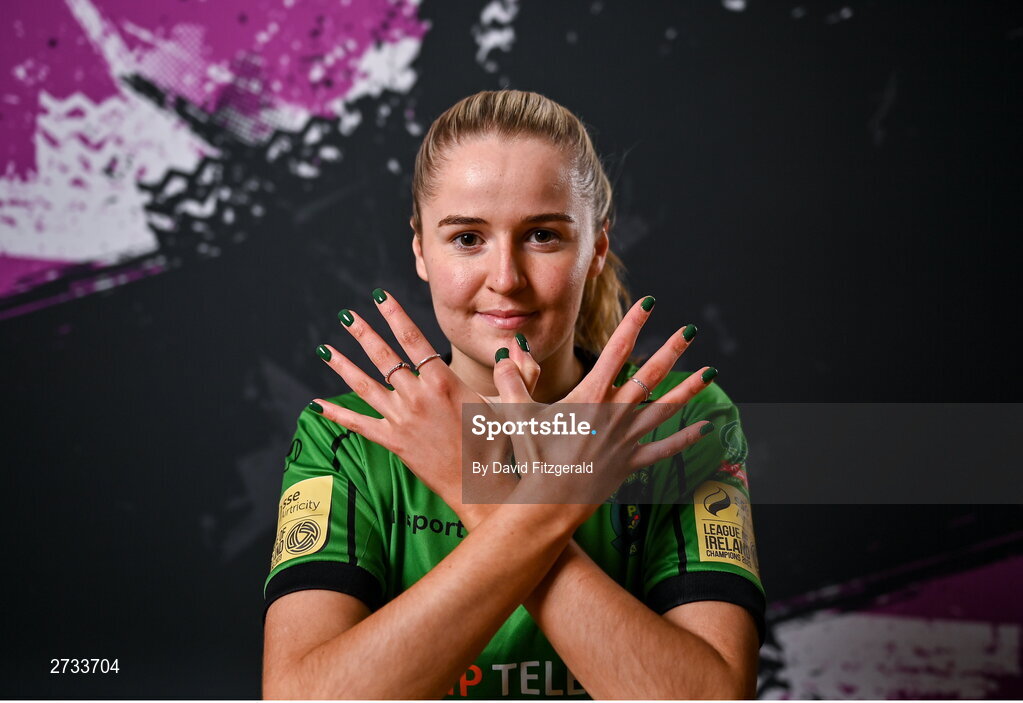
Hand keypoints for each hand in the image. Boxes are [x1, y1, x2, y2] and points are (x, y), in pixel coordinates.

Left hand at [310, 289, 538, 523]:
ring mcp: (403, 421)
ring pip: (365, 386)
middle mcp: (418, 397)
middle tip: (346, 315)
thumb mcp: (513, 405)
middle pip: (383, 357)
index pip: (413, 339)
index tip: (380, 297)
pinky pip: (360, 426)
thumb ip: (517, 372)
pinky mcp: (395, 444)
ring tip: (325, 348)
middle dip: (363, 333)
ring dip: (343, 365)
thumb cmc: (502, 448)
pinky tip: (317, 405)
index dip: (395, 316)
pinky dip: (338, 415)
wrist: (484, 489)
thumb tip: (516, 345)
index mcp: (444, 382)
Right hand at [491, 296, 717, 520]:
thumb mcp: (518, 415)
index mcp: (591, 396)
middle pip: (650, 375)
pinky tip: (706, 428)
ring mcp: (626, 439)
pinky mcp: (631, 463)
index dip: (633, 323)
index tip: (649, 303)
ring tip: (711, 371)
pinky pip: (664, 449)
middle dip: (671, 350)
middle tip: (691, 331)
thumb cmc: (533, 457)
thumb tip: (507, 352)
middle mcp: (615, 414)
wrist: (550, 502)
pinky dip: (685, 439)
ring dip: (689, 389)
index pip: (617, 351)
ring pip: (665, 408)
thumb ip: (512, 381)